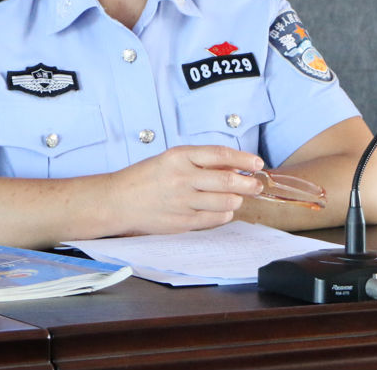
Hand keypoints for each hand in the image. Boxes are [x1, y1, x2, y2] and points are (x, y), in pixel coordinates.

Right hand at [105, 145, 264, 235]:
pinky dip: (224, 214)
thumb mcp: (171, 159)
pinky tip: (223, 210)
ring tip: (237, 197)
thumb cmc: (146, 178)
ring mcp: (183, 202)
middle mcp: (182, 178)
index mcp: (179, 157)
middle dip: (248, 183)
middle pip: (227, 180)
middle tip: (257, 184)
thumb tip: (234, 166)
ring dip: (237, 199)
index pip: (220, 155)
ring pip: (224, 202)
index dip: (243, 158)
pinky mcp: (182, 222)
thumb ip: (200, 162)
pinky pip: (214, 219)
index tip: (256, 163)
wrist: (119, 201)